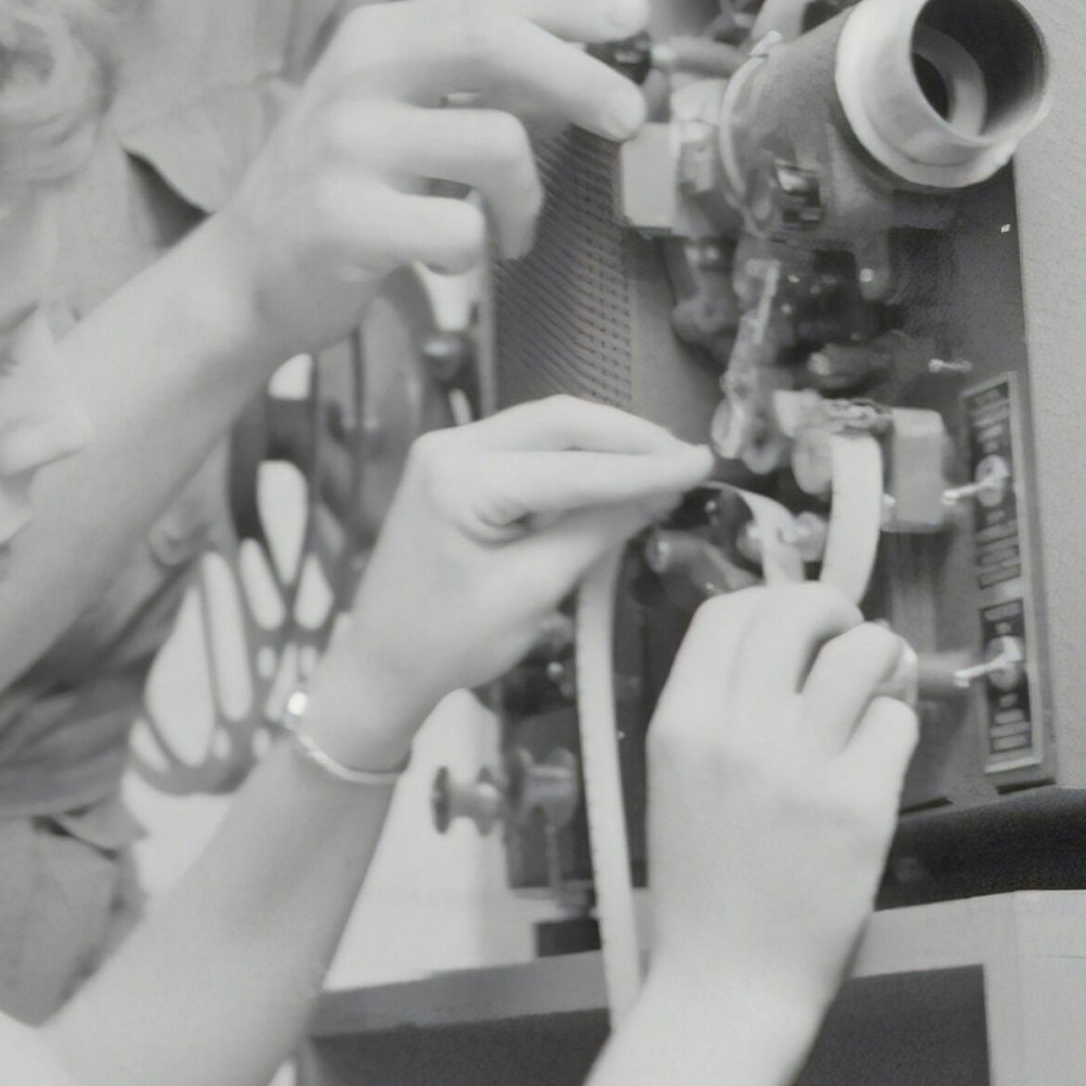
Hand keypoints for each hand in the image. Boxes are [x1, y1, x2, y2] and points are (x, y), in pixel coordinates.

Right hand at [209, 0, 649, 363]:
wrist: (244, 275)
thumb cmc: (342, 192)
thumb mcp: (398, 116)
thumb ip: (475, 87)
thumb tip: (582, 74)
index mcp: (376, 38)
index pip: (490, 1)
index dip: (569, 6)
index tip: (633, 17)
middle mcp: (359, 78)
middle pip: (495, 44)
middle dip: (581, 77)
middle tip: (627, 118)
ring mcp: (348, 146)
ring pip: (495, 144)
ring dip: (527, 198)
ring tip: (512, 228)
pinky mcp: (344, 219)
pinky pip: (460, 227)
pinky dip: (476, 251)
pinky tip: (453, 260)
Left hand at [304, 399, 712, 769]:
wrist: (381, 663)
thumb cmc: (450, 642)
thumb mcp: (532, 591)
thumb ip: (595, 533)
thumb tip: (659, 492)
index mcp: (460, 479)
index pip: (570, 466)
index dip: (643, 465)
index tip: (703, 463)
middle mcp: (450, 445)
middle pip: (558, 421)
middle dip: (628, 438)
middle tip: (689, 457)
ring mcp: (449, 448)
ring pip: (546, 427)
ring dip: (606, 442)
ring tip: (666, 461)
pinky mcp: (456, 463)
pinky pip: (528, 446)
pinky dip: (576, 456)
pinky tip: (617, 471)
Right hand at [645, 585, 918, 1037]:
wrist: (726, 986)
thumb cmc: (702, 892)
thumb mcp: (677, 784)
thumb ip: (717, 716)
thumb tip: (783, 656)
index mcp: (679, 725)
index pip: (725, 613)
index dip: (771, 599)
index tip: (799, 622)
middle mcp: (735, 731)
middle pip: (793, 612)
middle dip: (833, 609)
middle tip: (848, 637)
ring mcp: (799, 766)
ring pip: (859, 654)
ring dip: (881, 654)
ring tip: (883, 683)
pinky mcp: (858, 805)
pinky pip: (894, 723)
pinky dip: (897, 724)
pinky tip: (884, 750)